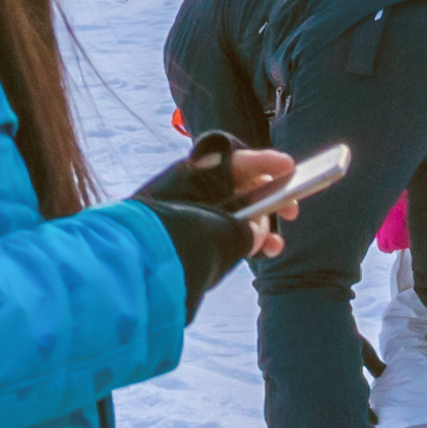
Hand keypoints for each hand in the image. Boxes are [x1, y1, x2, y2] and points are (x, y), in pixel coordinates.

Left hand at [124, 141, 284, 291]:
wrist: (135, 268)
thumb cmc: (176, 240)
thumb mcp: (220, 230)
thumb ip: (247, 228)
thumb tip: (257, 231)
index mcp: (194, 174)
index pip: (234, 159)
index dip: (265, 162)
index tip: (290, 168)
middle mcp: (190, 189)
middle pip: (237, 186)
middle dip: (268, 198)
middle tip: (291, 211)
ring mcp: (185, 214)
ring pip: (232, 213)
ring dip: (259, 226)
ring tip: (276, 246)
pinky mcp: (183, 240)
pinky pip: (220, 232)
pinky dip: (242, 241)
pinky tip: (261, 253)